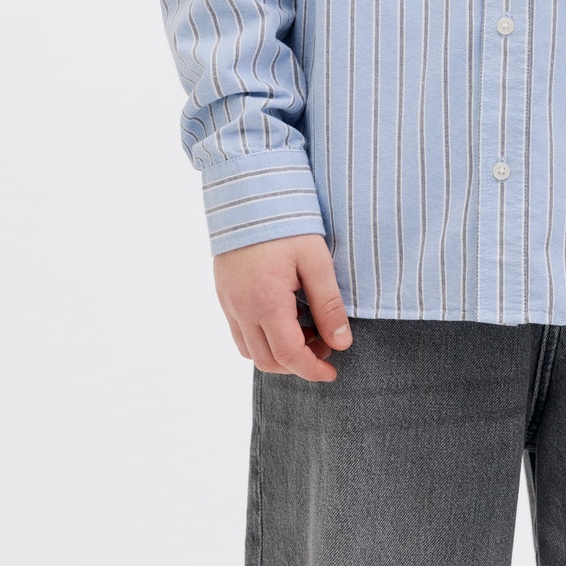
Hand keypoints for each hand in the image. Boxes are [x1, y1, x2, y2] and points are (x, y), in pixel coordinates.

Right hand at [213, 233, 352, 381]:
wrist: (248, 192)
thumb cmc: (286, 222)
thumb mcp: (316, 260)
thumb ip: (329, 304)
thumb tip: (342, 343)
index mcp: (266, 302)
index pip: (289, 355)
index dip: (313, 370)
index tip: (333, 372)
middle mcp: (241, 308)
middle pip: (267, 360)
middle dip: (298, 363)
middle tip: (325, 345)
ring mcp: (228, 302)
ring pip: (250, 350)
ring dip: (278, 353)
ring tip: (307, 329)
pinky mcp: (223, 293)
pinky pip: (239, 332)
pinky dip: (262, 338)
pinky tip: (284, 316)